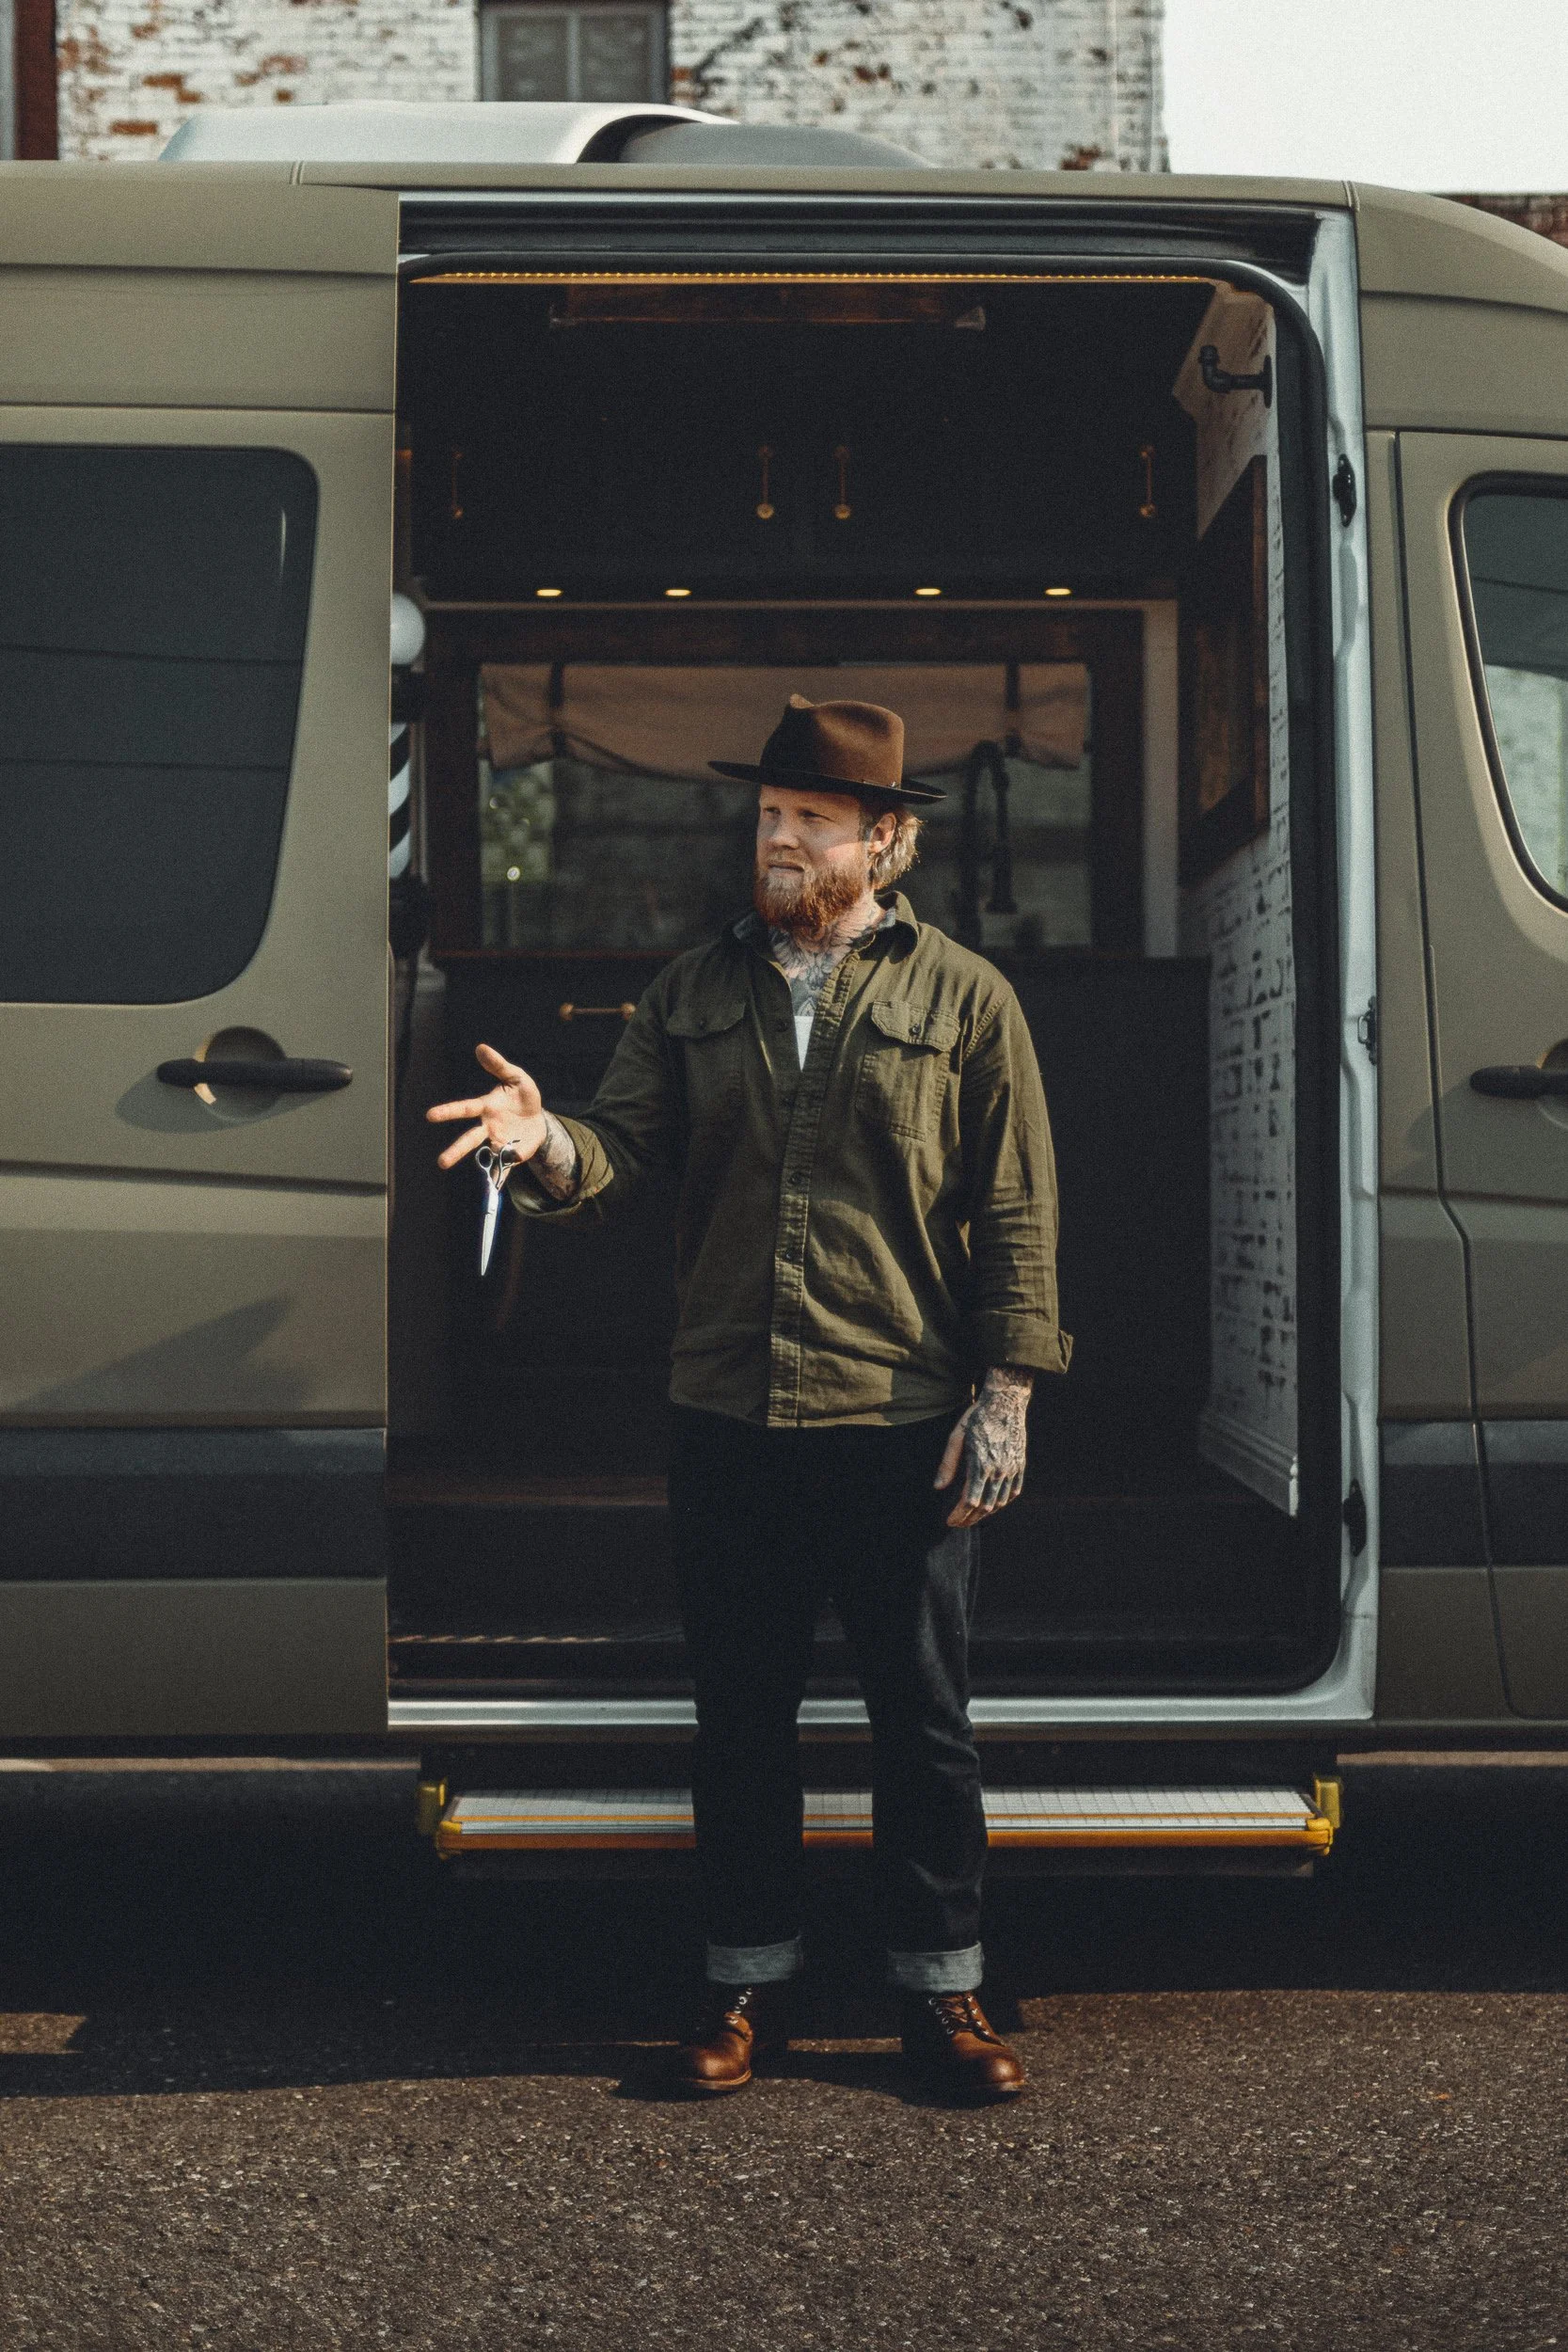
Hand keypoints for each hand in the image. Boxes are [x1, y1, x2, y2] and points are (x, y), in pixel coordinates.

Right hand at [426, 1042, 547, 1170]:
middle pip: (470, 1139)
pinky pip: (504, 1166)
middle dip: (457, 1150)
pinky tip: (493, 1188)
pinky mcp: (510, 1153)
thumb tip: (481, 1048)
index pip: (465, 1109)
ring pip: (483, 1154)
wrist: (538, 1117)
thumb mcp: (515, 1077)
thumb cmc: (522, 1095)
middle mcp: (487, 1126)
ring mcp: (498, 1141)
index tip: (430, 1116)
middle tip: (441, 1163)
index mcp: (486, 1107)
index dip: (448, 1112)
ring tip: (460, 1178)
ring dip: (475, 1167)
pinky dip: (499, 1177)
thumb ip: (499, 1065)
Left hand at [935, 1367, 1032, 1527]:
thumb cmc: (977, 1417)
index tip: (950, 1521)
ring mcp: (1012, 1469)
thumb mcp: (956, 1437)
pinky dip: (1002, 1502)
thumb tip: (938, 1487)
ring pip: (999, 1502)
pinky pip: (1013, 1491)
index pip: (969, 1501)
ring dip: (985, 1513)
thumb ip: (947, 1464)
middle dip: (970, 1519)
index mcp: (981, 1464)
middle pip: (984, 1506)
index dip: (959, 1515)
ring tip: (972, 1516)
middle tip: (958, 1523)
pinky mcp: (1020, 1464)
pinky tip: (993, 1504)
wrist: (1005, 1402)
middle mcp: (999, 1470)